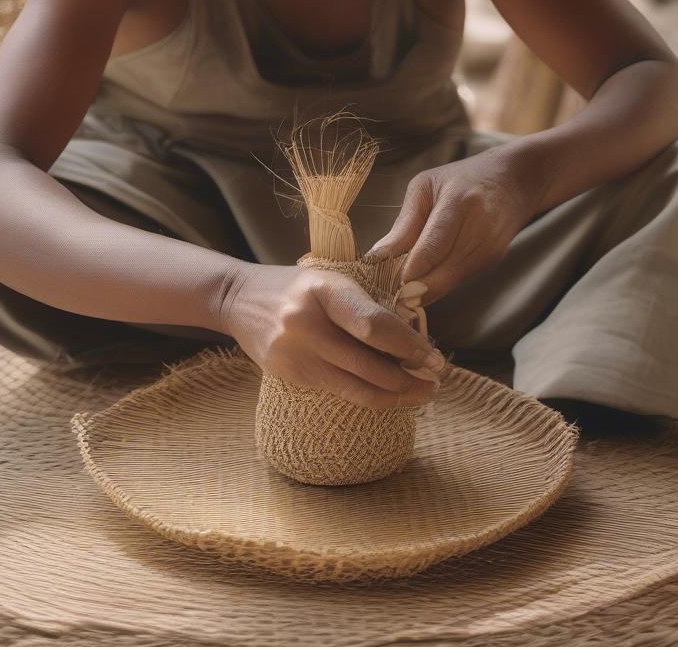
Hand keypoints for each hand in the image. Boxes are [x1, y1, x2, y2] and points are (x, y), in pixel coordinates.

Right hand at [216, 262, 445, 409]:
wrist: (241, 298)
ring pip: (355, 387)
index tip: (433, 358)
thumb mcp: (332, 280)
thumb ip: (366, 307)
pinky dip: (368, 395)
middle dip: (408, 378)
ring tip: (421, 395)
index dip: (408, 346)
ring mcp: (294, 353)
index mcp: (323, 289)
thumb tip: (413, 340)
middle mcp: (305, 323)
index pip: (373, 324)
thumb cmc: (299, 287)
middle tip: (436, 382)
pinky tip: (388, 394)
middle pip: (367, 364)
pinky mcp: (289, 375)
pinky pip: (338, 392)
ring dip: (395, 396)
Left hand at [364, 147, 541, 307]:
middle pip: (439, 275)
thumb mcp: (424, 187)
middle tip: (383, 297)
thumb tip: (376, 258)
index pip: (431, 248)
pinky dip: (435, 284)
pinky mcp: (492, 262)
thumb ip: (404, 224)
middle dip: (409, 291)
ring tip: (394, 289)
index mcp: (459, 204)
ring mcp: (489, 250)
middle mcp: (479, 231)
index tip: (382, 287)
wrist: (513, 181)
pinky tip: (419, 279)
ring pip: (446, 285)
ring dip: (420, 292)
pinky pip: (456, 281)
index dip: (406, 273)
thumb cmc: (460, 179)